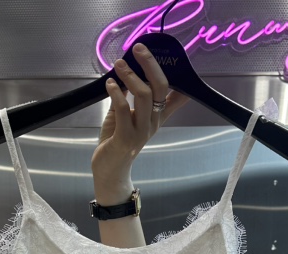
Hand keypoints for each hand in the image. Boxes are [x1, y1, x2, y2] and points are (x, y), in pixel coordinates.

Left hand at [91, 42, 188, 203]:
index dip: (177, 75)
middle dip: (150, 65)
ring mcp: (141, 131)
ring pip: (144, 96)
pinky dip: (116, 92)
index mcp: (156, 117)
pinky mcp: (126, 138)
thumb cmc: (117, 140)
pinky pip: (124, 109)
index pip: (175, 94)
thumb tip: (132, 70)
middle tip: (138, 48)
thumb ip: (132, 97)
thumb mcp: (129, 116)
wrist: (110, 170)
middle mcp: (152, 123)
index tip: (169, 54)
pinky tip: (110, 83)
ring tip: (119, 64)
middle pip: (160, 88)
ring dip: (131, 76)